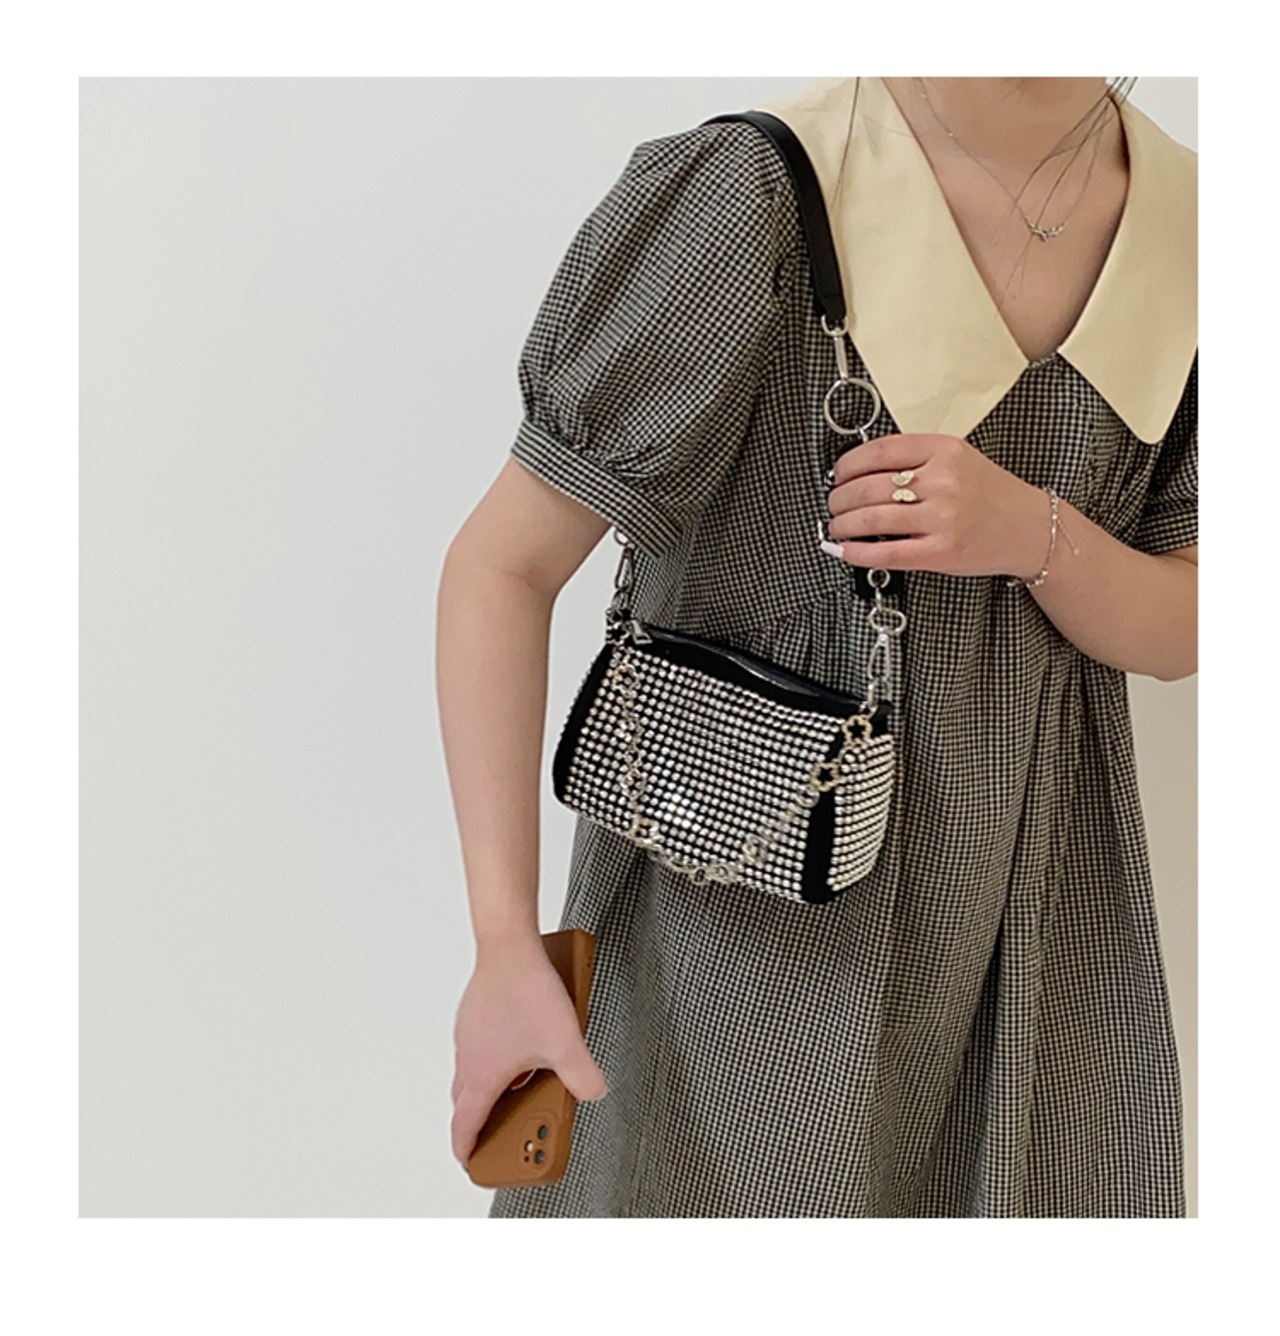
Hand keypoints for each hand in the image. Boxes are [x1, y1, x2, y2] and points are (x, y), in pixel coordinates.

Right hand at [450, 934, 608, 1165]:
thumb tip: (594, 1092)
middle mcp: (468, 1056)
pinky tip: (524, 1041)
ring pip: (473, 1069)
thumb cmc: (527, 992)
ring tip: (523, 1084)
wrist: (509, 945)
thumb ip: (583, 1077)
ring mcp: (469, 1031)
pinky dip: (496, 1054)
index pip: (465, 1125)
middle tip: (500, 1129)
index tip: (469, 1162)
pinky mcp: (476, 1010)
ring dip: (491, 1083)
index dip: (467, 1149)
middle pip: (467, 1099)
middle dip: (481, 1118)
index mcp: (483, 1076)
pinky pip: (481, 1043)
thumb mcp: (565, 1044)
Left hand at [820, 432, 1049, 579]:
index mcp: (944, 450)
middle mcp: (942, 481)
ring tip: (836, 527)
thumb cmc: (989, 494)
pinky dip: (858, 553)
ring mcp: (942, 518)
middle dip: (839, 499)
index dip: (847, 465)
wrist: (1029, 527)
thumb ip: (916, 458)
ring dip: (843, 525)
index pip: (879, 452)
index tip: (838, 475)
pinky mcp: (941, 552)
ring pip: (872, 519)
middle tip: (834, 505)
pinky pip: (887, 553)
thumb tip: (860, 471)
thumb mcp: (958, 458)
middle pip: (868, 487)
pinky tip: (844, 550)